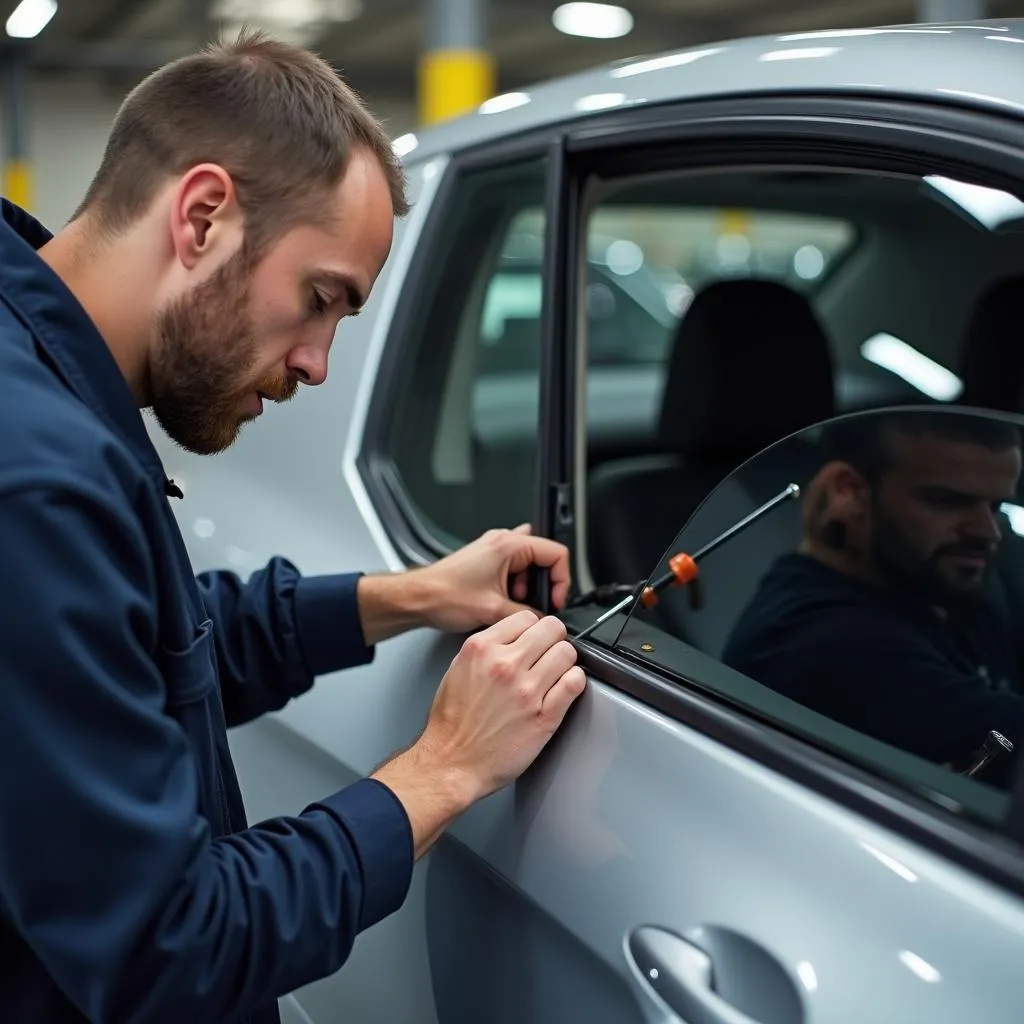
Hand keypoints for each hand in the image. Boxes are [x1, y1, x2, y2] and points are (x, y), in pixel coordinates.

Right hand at [372, 610, 585, 855]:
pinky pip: (574, 683)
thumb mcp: (458, 668)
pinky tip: (565, 686)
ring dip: (565, 661)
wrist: (451, 762)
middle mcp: (505, 665)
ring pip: (567, 653)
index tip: (535, 637)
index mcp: (482, 649)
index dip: (534, 628)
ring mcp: (527, 690)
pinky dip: (574, 681)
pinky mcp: (544, 716)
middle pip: (552, 629)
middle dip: (553, 638)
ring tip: (557, 671)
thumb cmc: (451, 723)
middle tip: (550, 651)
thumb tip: (513, 637)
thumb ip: (486, 648)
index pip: (526, 617)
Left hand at [420, 525, 570, 633]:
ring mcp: (493, 550)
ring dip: (526, 588)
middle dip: (541, 586)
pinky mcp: (486, 561)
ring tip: (512, 605)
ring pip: (528, 566)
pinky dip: (513, 587)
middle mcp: (501, 541)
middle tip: (532, 605)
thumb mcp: (493, 610)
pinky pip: (512, 571)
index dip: (561, 580)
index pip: (556, 554)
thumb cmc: (443, 596)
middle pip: (543, 559)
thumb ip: (525, 614)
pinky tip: (502, 602)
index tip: (555, 600)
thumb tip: (542, 620)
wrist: (417, 599)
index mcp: (508, 545)